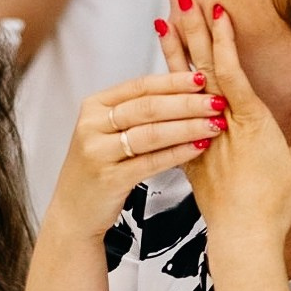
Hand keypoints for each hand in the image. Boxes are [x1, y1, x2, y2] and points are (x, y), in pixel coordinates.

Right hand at [43, 65, 223, 238]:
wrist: (74, 211)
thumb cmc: (101, 167)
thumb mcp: (109, 132)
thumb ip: (137, 110)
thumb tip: (184, 89)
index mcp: (95, 106)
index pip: (140, 86)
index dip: (173, 81)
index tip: (202, 79)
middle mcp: (92, 125)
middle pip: (147, 107)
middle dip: (187, 103)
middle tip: (216, 101)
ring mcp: (98, 152)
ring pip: (151, 133)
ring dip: (188, 127)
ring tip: (215, 124)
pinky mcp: (109, 178)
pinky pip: (151, 162)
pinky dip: (178, 153)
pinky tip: (199, 147)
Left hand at [160, 0, 290, 253]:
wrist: (243, 239)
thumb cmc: (278, 204)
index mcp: (250, 122)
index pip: (231, 71)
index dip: (223, 39)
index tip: (217, 9)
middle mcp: (221, 125)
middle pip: (203, 70)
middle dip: (193, 32)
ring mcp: (202, 137)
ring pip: (184, 88)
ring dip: (176, 53)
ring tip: (165, 22)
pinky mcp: (190, 152)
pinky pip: (176, 112)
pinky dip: (169, 87)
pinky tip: (164, 70)